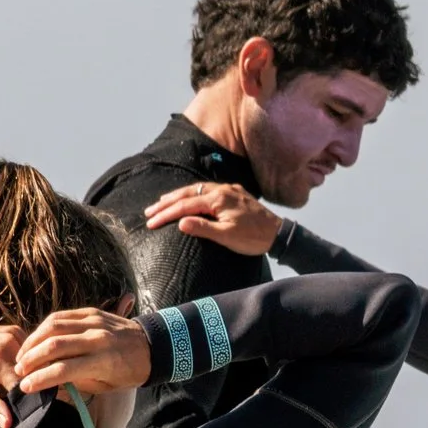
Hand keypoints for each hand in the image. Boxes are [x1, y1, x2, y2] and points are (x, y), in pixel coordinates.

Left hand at [0, 315, 25, 427]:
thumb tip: (8, 423)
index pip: (25, 387)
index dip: (24, 400)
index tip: (19, 409)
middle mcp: (8, 345)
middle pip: (32, 373)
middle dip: (27, 386)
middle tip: (9, 394)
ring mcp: (13, 335)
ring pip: (34, 361)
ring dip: (28, 373)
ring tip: (8, 379)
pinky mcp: (14, 330)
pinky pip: (29, 350)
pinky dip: (25, 361)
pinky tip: (11, 366)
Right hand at [14, 308, 151, 395]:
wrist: (153, 346)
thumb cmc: (129, 372)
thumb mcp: (106, 386)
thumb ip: (77, 382)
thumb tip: (48, 381)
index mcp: (104, 361)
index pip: (64, 369)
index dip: (40, 379)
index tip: (25, 387)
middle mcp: (98, 339)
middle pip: (54, 346)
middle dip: (31, 359)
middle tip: (19, 371)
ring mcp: (95, 322)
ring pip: (53, 327)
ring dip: (33, 342)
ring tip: (23, 356)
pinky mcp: (92, 311)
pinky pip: (62, 316)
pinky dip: (44, 328)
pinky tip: (36, 340)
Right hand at [143, 182, 283, 255]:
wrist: (278, 234)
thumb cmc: (253, 238)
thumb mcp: (227, 236)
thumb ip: (203, 228)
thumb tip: (181, 222)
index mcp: (218, 199)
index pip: (185, 205)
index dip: (166, 214)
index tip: (151, 222)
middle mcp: (222, 190)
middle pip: (188, 193)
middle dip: (167, 202)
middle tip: (149, 211)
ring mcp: (229, 190)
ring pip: (197, 190)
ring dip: (179, 196)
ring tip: (162, 202)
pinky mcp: (235, 194)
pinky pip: (208, 191)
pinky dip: (194, 195)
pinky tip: (190, 199)